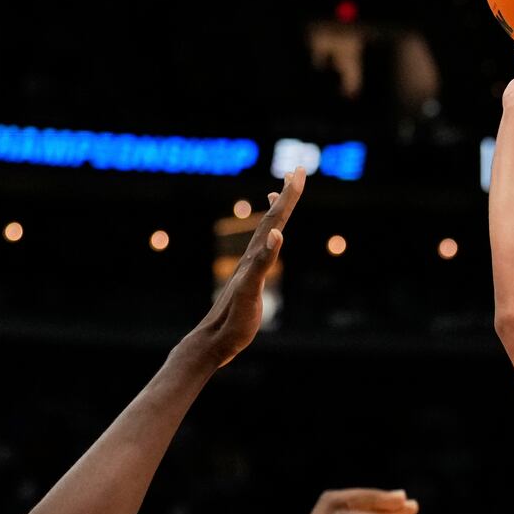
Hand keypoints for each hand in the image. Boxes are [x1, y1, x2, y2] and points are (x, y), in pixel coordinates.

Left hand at [192, 167, 305, 367]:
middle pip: (272, 219)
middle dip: (286, 195)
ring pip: (265, 232)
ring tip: (278, 195)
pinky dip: (269, 237)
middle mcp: (251, 257)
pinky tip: (270, 239)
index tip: (298, 172)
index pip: (276, 220)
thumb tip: (277, 234)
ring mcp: (249, 267)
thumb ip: (263, 262)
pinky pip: (262, 250)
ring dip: (276, 212)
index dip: (289, 196)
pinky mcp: (249, 280)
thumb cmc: (234, 320)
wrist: (215, 341)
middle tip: (296, 172)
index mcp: (255, 256)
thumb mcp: (251, 291)